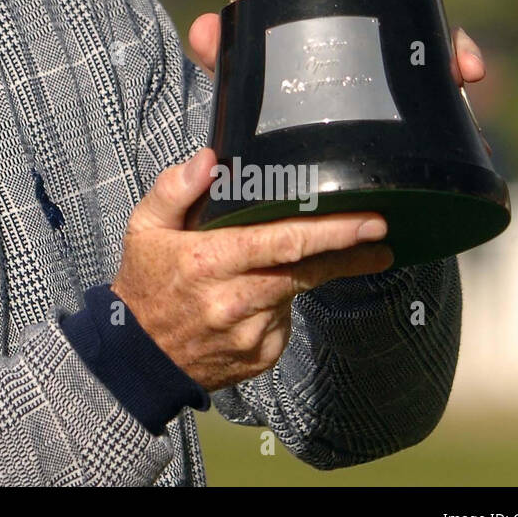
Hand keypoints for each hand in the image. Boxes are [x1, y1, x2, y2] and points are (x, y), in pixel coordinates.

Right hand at [111, 147, 394, 391]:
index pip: (283, 242)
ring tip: (300, 261)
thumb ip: (175, 188)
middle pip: (305, 269)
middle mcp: (235, 299)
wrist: (137, 358)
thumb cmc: (144, 282)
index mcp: (209, 261)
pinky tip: (257, 296)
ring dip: (305, 273)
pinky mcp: (261, 355)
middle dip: (347, 251)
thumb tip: (209, 158)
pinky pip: (285, 320)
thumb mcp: (145, 226)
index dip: (331, 232)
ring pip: (296, 292)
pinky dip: (280, 303)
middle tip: (380, 236)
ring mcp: (251, 333)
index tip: (369, 221)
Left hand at [184, 0, 486, 84]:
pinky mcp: (414, 98)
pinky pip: (444, 85)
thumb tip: (203, 29)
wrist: (287, 149)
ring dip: (453, 37)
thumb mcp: (243, 70)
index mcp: (329, 7)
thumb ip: (220, 49)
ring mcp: (394, 60)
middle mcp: (368, 26)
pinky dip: (458, 83)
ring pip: (432, 34)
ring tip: (461, 59)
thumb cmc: (267, 92)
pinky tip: (468, 89)